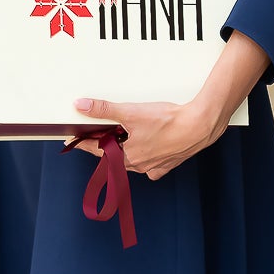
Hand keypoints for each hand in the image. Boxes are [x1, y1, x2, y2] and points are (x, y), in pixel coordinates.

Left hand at [70, 95, 223, 180]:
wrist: (199, 126)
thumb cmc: (168, 122)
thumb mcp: (130, 112)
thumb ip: (104, 109)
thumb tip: (82, 106)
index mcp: (126, 156)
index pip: (97, 150)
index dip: (85, 143)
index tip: (75, 141)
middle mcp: (139, 166)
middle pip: (116, 156)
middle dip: (107, 146)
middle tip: (102, 134)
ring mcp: (154, 167)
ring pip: (133, 161)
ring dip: (127, 150)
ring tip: (126, 138)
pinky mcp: (168, 164)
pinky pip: (152, 165)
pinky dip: (148, 157)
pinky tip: (149, 147)